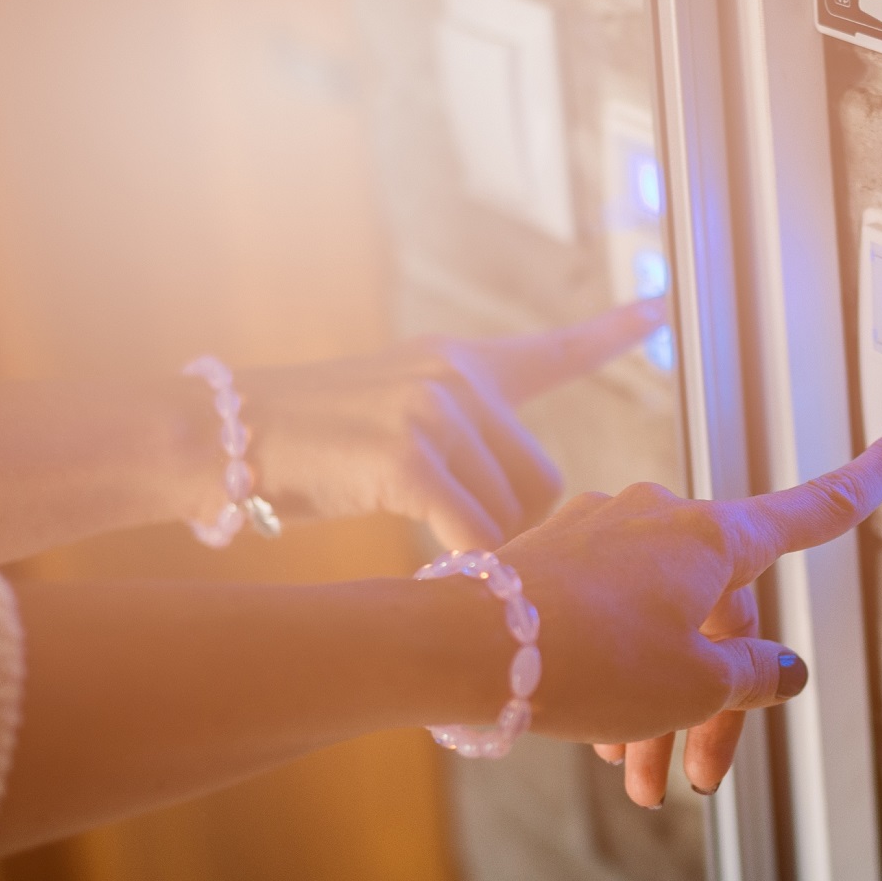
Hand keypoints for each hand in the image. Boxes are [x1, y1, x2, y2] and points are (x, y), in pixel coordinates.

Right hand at [232, 299, 664, 548]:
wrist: (220, 436)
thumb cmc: (308, 450)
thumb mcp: (397, 422)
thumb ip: (464, 445)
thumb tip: (527, 512)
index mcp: (461, 364)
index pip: (554, 350)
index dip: (612, 332)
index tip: (662, 306)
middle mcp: (457, 376)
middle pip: (544, 483)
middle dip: (514, 528)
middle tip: (456, 541)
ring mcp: (433, 411)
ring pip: (512, 518)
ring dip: (479, 552)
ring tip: (420, 542)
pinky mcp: (407, 455)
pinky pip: (474, 536)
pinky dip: (462, 569)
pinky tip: (430, 574)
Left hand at [503, 404, 881, 807]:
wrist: (462, 650)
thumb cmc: (586, 662)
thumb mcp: (693, 686)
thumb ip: (753, 677)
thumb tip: (780, 671)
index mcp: (716, 538)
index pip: (821, 506)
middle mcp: (664, 520)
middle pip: (726, 613)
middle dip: (720, 699)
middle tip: (701, 777)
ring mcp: (606, 533)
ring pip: (663, 625)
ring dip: (662, 706)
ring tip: (639, 779)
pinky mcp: (558, 557)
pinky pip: (612, 619)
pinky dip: (619, 677)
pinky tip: (601, 739)